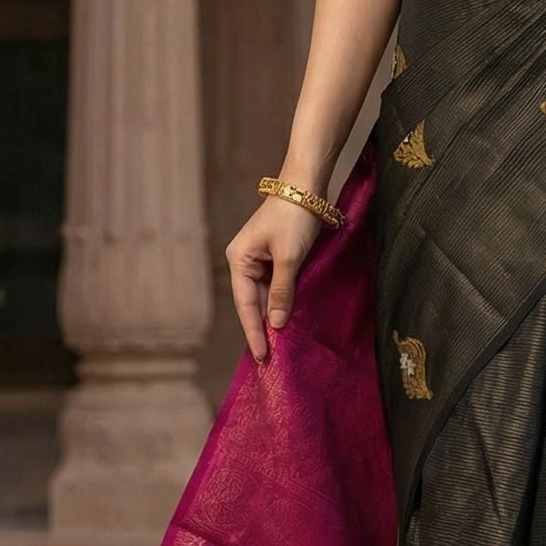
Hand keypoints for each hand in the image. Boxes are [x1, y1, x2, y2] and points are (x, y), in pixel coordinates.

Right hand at [226, 195, 323, 362]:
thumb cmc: (294, 218)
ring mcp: (260, 258)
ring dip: (274, 316)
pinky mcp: (275, 255)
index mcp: (239, 260)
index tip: (262, 356)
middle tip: (272, 359)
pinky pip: (276, 284)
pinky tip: (289, 318)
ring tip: (280, 345)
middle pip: (253, 302)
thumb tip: (276, 324)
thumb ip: (282, 292)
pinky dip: (283, 300)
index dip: (254, 332)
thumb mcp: (289, 258)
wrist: (307, 186)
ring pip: (266, 295)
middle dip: (263, 328)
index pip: (245, 305)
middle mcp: (245, 261)